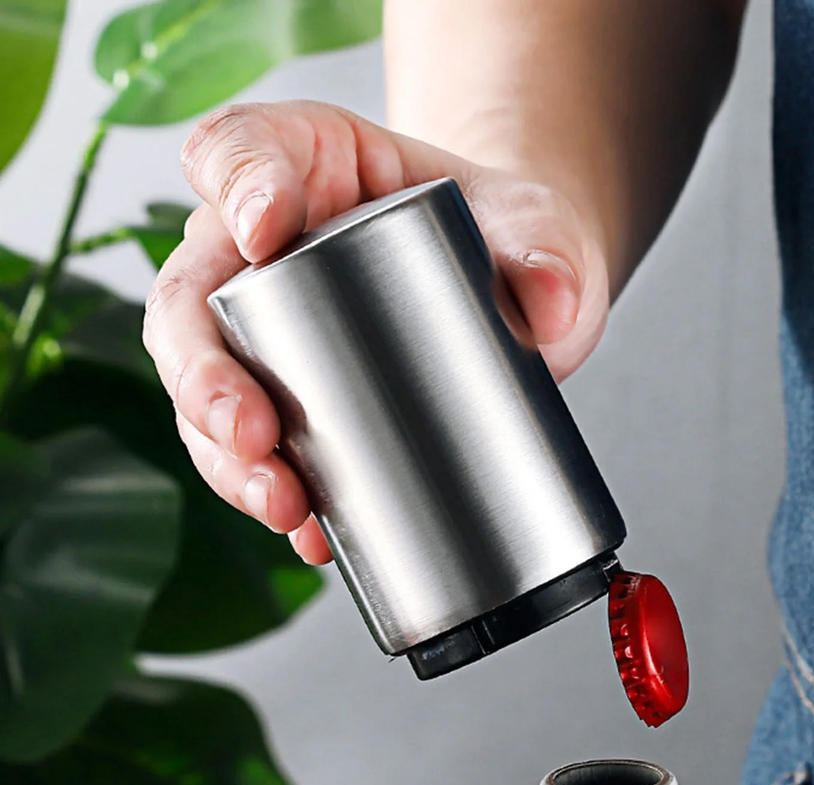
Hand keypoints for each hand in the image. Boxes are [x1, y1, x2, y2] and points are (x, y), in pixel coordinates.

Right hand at [143, 100, 610, 563]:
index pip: (237, 150)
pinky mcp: (294, 403)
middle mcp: (264, 252)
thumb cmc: (511, 239)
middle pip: (191, 301)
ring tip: (284, 503)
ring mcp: (270, 332)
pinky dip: (273, 495)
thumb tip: (550, 304)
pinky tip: (311, 532)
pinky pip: (254, 451)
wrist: (519, 296)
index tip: (266, 235)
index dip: (233, 186)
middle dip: (206, 377)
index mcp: (309, 163)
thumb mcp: (537, 227)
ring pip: (206, 392)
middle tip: (253, 432)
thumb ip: (548, 249)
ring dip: (225, 459)